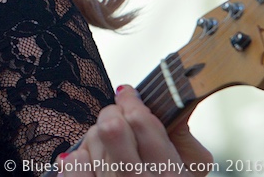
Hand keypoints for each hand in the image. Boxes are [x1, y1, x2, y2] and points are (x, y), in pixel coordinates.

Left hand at [59, 85, 211, 176]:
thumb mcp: (191, 168)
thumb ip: (182, 135)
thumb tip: (169, 101)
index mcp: (170, 174)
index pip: (140, 121)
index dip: (131, 101)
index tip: (128, 94)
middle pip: (111, 126)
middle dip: (114, 113)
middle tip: (119, 116)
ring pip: (92, 138)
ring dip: (99, 134)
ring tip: (113, 146)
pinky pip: (73, 161)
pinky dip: (81, 155)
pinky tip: (95, 160)